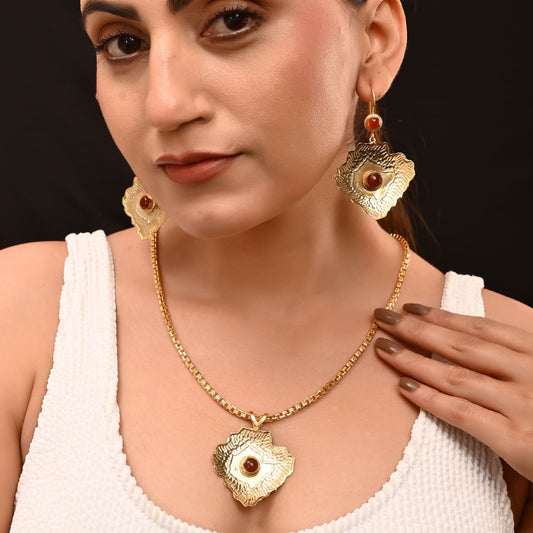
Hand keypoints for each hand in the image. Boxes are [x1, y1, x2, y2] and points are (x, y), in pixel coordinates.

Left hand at [373, 304, 532, 481]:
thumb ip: (510, 355)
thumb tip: (462, 334)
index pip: (479, 328)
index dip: (441, 315)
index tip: (408, 306)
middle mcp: (529, 372)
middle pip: (461, 346)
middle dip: (417, 329)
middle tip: (381, 317)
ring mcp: (523, 404)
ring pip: (456, 377)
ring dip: (414, 360)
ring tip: (384, 348)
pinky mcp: (518, 440)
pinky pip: (463, 414)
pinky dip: (431, 399)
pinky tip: (405, 388)